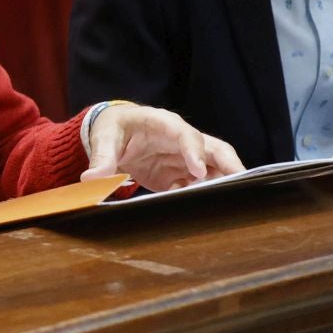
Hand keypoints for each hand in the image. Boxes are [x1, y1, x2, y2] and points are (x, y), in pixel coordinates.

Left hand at [83, 103, 243, 191]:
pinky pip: (197, 186)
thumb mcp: (103, 139)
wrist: (112, 133)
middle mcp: (182, 140)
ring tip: (220, 205)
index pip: (187, 135)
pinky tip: (193, 208)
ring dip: (219, 185)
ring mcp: (184, 158)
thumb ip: (102, 158)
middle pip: (216, 150)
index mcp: (164, 124)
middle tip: (241, 187)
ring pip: (214, 170)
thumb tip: (92, 179)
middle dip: (231, 167)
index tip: (199, 171)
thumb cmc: (112, 128)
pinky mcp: (181, 174)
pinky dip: (198, 197)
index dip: (195, 152)